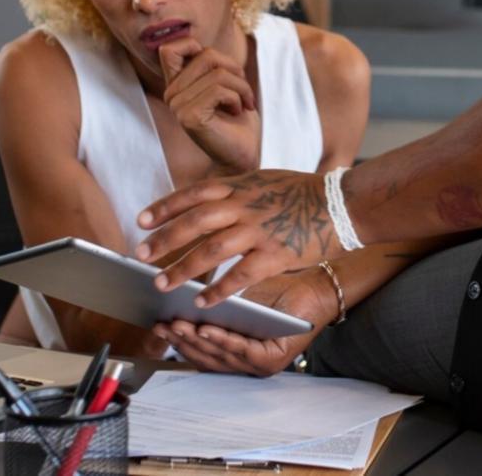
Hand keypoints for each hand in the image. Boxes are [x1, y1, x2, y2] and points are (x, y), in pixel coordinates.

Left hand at [136, 169, 334, 305]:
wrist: (340, 204)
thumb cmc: (300, 194)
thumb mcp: (262, 180)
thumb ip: (234, 191)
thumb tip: (203, 200)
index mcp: (240, 186)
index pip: (193, 194)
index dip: (165, 207)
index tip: (141, 221)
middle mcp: (244, 206)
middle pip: (194, 222)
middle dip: (165, 240)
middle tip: (141, 256)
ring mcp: (259, 230)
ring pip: (211, 250)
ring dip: (182, 268)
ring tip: (161, 284)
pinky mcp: (275, 255)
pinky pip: (240, 275)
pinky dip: (219, 289)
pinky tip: (202, 301)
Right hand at [152, 270, 335, 376]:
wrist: (314, 287)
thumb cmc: (276, 294)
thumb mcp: (236, 303)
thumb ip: (212, 310)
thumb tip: (172, 305)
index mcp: (237, 354)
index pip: (201, 354)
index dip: (178, 343)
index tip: (157, 325)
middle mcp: (247, 365)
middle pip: (207, 358)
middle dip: (182, 343)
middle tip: (161, 326)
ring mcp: (260, 366)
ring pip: (221, 356)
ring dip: (197, 342)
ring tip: (178, 326)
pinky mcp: (274, 360)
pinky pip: (243, 351)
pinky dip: (222, 341)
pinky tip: (205, 328)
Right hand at [159, 38, 260, 173]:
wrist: (243, 154)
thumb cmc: (237, 119)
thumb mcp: (224, 83)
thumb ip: (209, 64)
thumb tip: (199, 44)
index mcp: (176, 85)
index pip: (169, 48)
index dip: (195, 46)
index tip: (218, 68)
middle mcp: (171, 95)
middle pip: (205, 55)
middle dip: (234, 69)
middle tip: (243, 90)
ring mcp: (177, 107)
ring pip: (217, 74)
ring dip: (241, 87)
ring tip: (243, 103)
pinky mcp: (189, 117)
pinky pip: (219, 90)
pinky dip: (237, 98)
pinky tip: (238, 111)